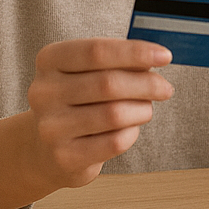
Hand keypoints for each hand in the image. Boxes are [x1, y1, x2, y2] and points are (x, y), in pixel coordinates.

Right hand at [23, 37, 174, 186]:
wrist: (46, 149)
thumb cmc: (78, 102)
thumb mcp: (88, 73)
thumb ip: (117, 62)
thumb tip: (155, 57)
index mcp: (50, 61)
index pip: (96, 51)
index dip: (135, 52)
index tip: (164, 56)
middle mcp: (44, 92)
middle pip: (108, 83)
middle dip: (147, 84)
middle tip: (165, 88)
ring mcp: (51, 127)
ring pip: (115, 114)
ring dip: (142, 110)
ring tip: (145, 109)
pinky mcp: (65, 156)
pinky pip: (115, 142)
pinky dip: (131, 133)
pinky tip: (128, 129)